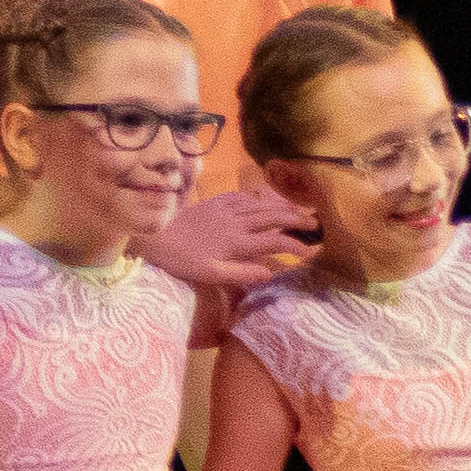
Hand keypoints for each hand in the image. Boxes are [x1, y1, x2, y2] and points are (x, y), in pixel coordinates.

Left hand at [146, 183, 315, 287]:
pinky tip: (263, 199)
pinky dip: (256, 197)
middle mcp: (235, 222)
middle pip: (272, 218)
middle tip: (316, 223)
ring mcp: (225, 210)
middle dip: (296, 220)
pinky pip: (240, 196)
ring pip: (260, 205)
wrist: (155, 237)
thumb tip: (270, 271)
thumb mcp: (210, 274)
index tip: (312, 250)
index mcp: (236, 243)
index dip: (296, 245)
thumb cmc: (182, 261)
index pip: (274, 242)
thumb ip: (241, 273)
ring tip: (298, 210)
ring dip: (281, 207)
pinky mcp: (213, 203)